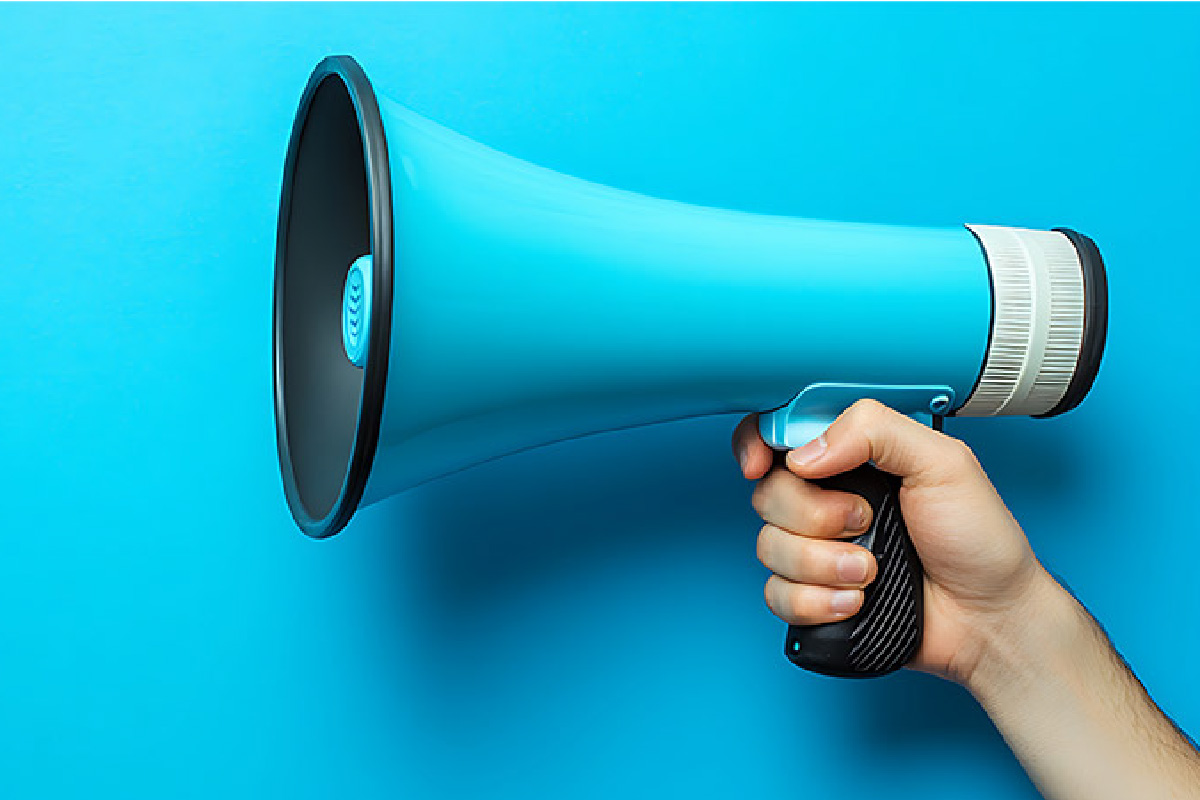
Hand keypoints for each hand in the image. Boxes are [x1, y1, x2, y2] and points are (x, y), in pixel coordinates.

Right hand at [732, 399, 1053, 684]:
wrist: (989, 620)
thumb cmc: (979, 541)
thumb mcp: (944, 464)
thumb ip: (877, 430)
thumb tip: (806, 452)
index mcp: (854, 457)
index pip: (779, 434)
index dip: (758, 446)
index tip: (762, 464)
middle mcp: (829, 500)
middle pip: (768, 493)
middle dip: (813, 516)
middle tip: (863, 522)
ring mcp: (819, 551)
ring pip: (769, 547)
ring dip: (821, 564)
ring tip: (869, 572)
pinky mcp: (815, 596)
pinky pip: (777, 595)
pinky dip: (815, 602)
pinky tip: (854, 601)